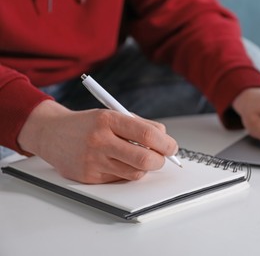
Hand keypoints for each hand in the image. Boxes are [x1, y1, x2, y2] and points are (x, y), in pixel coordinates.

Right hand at [17, 100, 178, 183]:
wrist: (52, 134)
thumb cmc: (87, 124)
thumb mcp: (112, 115)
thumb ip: (140, 125)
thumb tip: (165, 138)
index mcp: (108, 120)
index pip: (147, 134)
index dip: (166, 143)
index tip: (172, 147)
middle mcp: (100, 140)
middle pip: (144, 159)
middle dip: (160, 160)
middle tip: (161, 157)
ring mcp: (93, 161)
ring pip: (135, 173)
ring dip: (145, 168)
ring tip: (140, 158)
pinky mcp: (89, 177)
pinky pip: (120, 179)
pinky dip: (127, 172)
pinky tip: (120, 162)